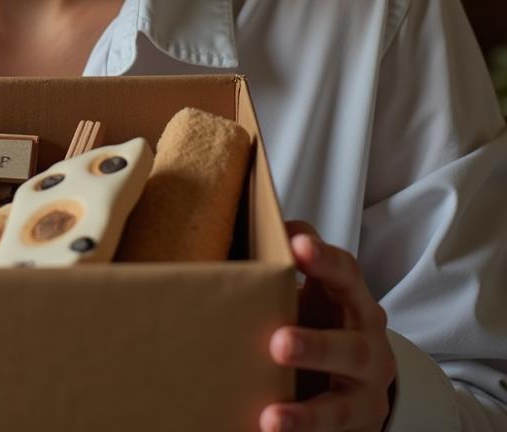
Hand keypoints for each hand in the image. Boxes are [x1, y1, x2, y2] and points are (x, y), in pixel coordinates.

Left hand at [259, 220, 395, 431]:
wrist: (356, 380)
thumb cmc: (321, 320)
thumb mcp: (311, 288)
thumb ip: (290, 258)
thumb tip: (262, 219)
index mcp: (353, 302)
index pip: (348, 274)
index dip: (326, 260)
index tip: (299, 245)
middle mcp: (368, 346)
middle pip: (352, 347)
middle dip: (317, 346)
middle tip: (278, 343)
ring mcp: (365, 394)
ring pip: (342, 405)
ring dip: (307, 413)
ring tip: (272, 417)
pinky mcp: (355, 427)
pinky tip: (269, 430)